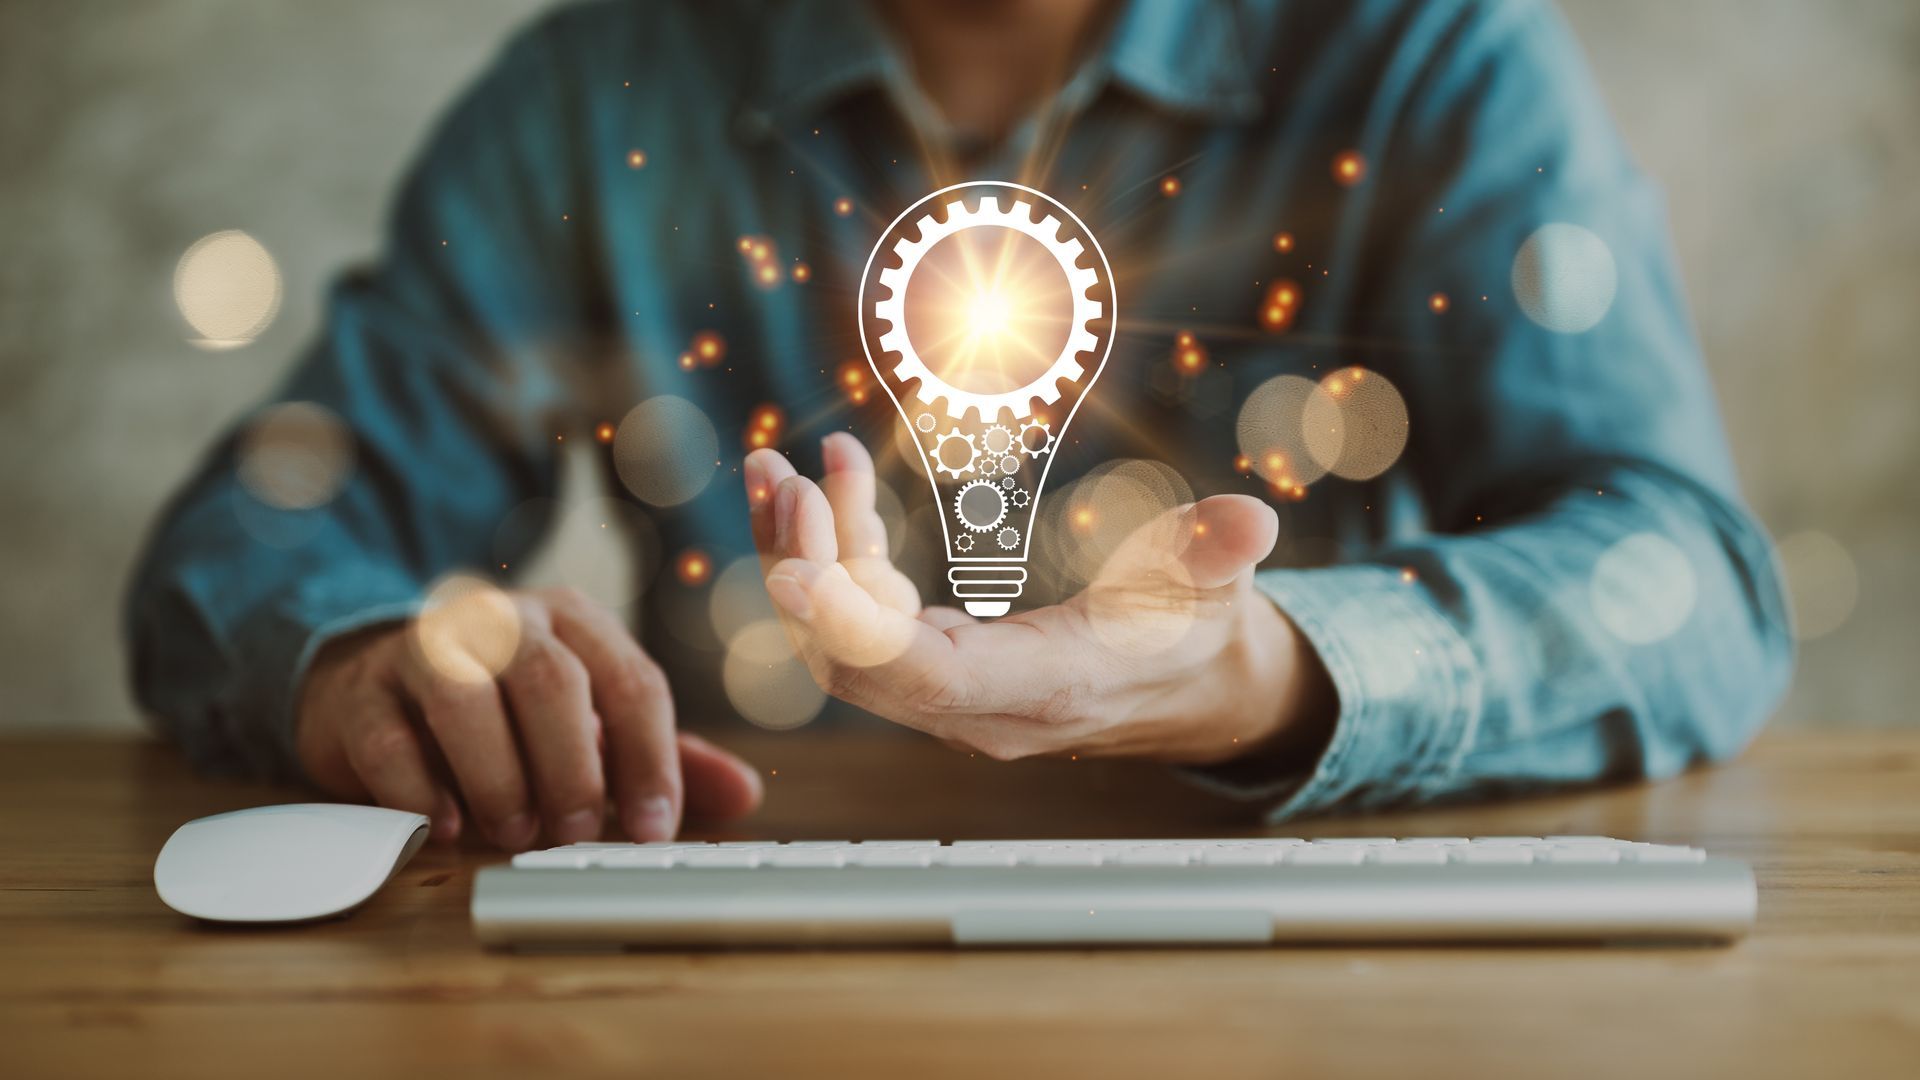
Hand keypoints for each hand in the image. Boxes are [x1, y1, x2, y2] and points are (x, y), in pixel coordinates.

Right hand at [296, 586, 762, 849]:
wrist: (379, 684)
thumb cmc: (506, 712)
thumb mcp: (591, 727)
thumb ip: (663, 757)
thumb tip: (745, 794)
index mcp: (575, 623)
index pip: (632, 681)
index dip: (651, 760)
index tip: (655, 829)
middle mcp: (504, 621)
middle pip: (552, 679)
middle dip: (573, 766)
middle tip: (576, 831)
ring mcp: (425, 648)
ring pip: (465, 697)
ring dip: (498, 776)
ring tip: (512, 830)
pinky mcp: (361, 692)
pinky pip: (390, 738)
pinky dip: (422, 790)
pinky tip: (446, 826)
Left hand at [744, 435, 1333, 764]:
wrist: (1187, 683)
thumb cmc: (1196, 630)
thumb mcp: (1219, 585)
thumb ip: (1219, 552)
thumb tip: (1249, 523)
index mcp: (1049, 687)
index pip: (931, 679)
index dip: (857, 633)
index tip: (795, 575)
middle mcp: (982, 707)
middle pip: (860, 664)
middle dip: (810, 571)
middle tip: (789, 482)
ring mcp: (949, 695)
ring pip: (842, 645)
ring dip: (800, 559)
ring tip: (776, 471)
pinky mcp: (932, 667)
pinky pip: (856, 623)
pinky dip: (825, 558)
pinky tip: (815, 486)